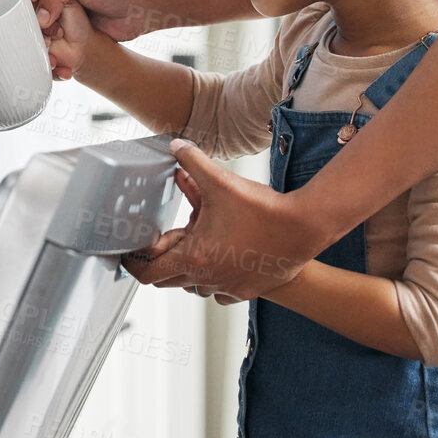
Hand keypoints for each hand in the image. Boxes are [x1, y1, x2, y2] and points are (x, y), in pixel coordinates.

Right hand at [1, 0, 154, 74]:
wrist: (140, 7)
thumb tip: (39, 17)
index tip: (21, 12)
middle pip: (19, 13)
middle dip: (23, 27)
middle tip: (40, 36)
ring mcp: (56, 16)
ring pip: (33, 33)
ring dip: (37, 45)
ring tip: (51, 52)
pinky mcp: (66, 35)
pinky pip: (50, 47)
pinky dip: (50, 56)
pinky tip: (56, 64)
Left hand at [122, 139, 324, 300]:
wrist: (304, 227)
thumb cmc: (264, 210)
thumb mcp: (221, 180)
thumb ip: (193, 161)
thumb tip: (176, 146)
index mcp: (194, 256)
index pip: (148, 272)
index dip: (135, 262)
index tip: (132, 252)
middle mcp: (207, 279)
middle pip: (167, 280)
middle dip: (162, 259)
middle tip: (166, 239)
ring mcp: (227, 288)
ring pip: (193, 285)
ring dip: (188, 267)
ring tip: (197, 240)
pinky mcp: (246, 290)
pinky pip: (218, 292)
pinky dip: (212, 277)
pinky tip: (222, 255)